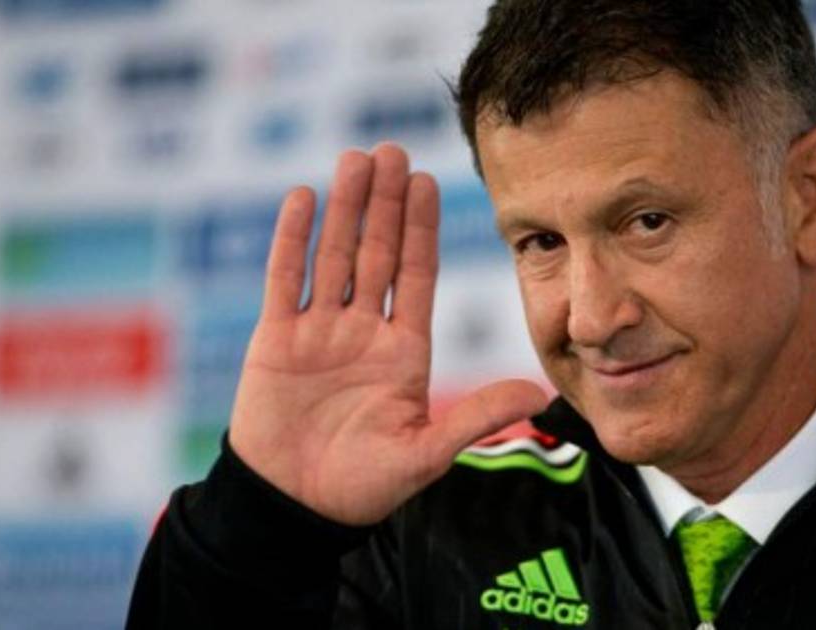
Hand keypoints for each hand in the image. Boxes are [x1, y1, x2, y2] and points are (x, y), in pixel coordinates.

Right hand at [228, 144, 547, 525]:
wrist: (295, 508)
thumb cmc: (363, 486)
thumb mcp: (428, 450)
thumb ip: (479, 416)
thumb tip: (540, 393)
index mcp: (404, 351)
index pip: (416, 274)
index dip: (423, 228)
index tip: (430, 182)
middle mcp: (364, 332)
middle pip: (378, 253)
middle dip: (386, 204)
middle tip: (394, 150)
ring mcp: (318, 332)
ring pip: (333, 255)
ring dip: (345, 209)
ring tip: (356, 160)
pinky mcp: (275, 341)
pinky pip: (283, 281)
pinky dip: (290, 240)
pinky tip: (301, 198)